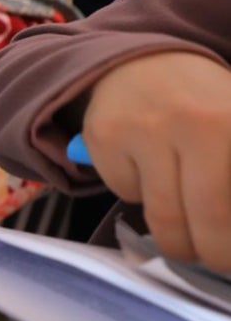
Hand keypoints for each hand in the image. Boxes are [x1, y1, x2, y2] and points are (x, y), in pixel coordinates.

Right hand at [80, 51, 230, 271]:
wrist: (143, 60)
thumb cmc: (206, 104)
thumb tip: (228, 235)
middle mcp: (190, 123)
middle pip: (208, 219)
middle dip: (214, 254)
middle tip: (215, 260)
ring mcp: (141, 130)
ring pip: (163, 217)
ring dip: (177, 241)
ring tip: (184, 237)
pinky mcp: (103, 138)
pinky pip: (126, 194)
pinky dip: (138, 196)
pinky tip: (145, 171)